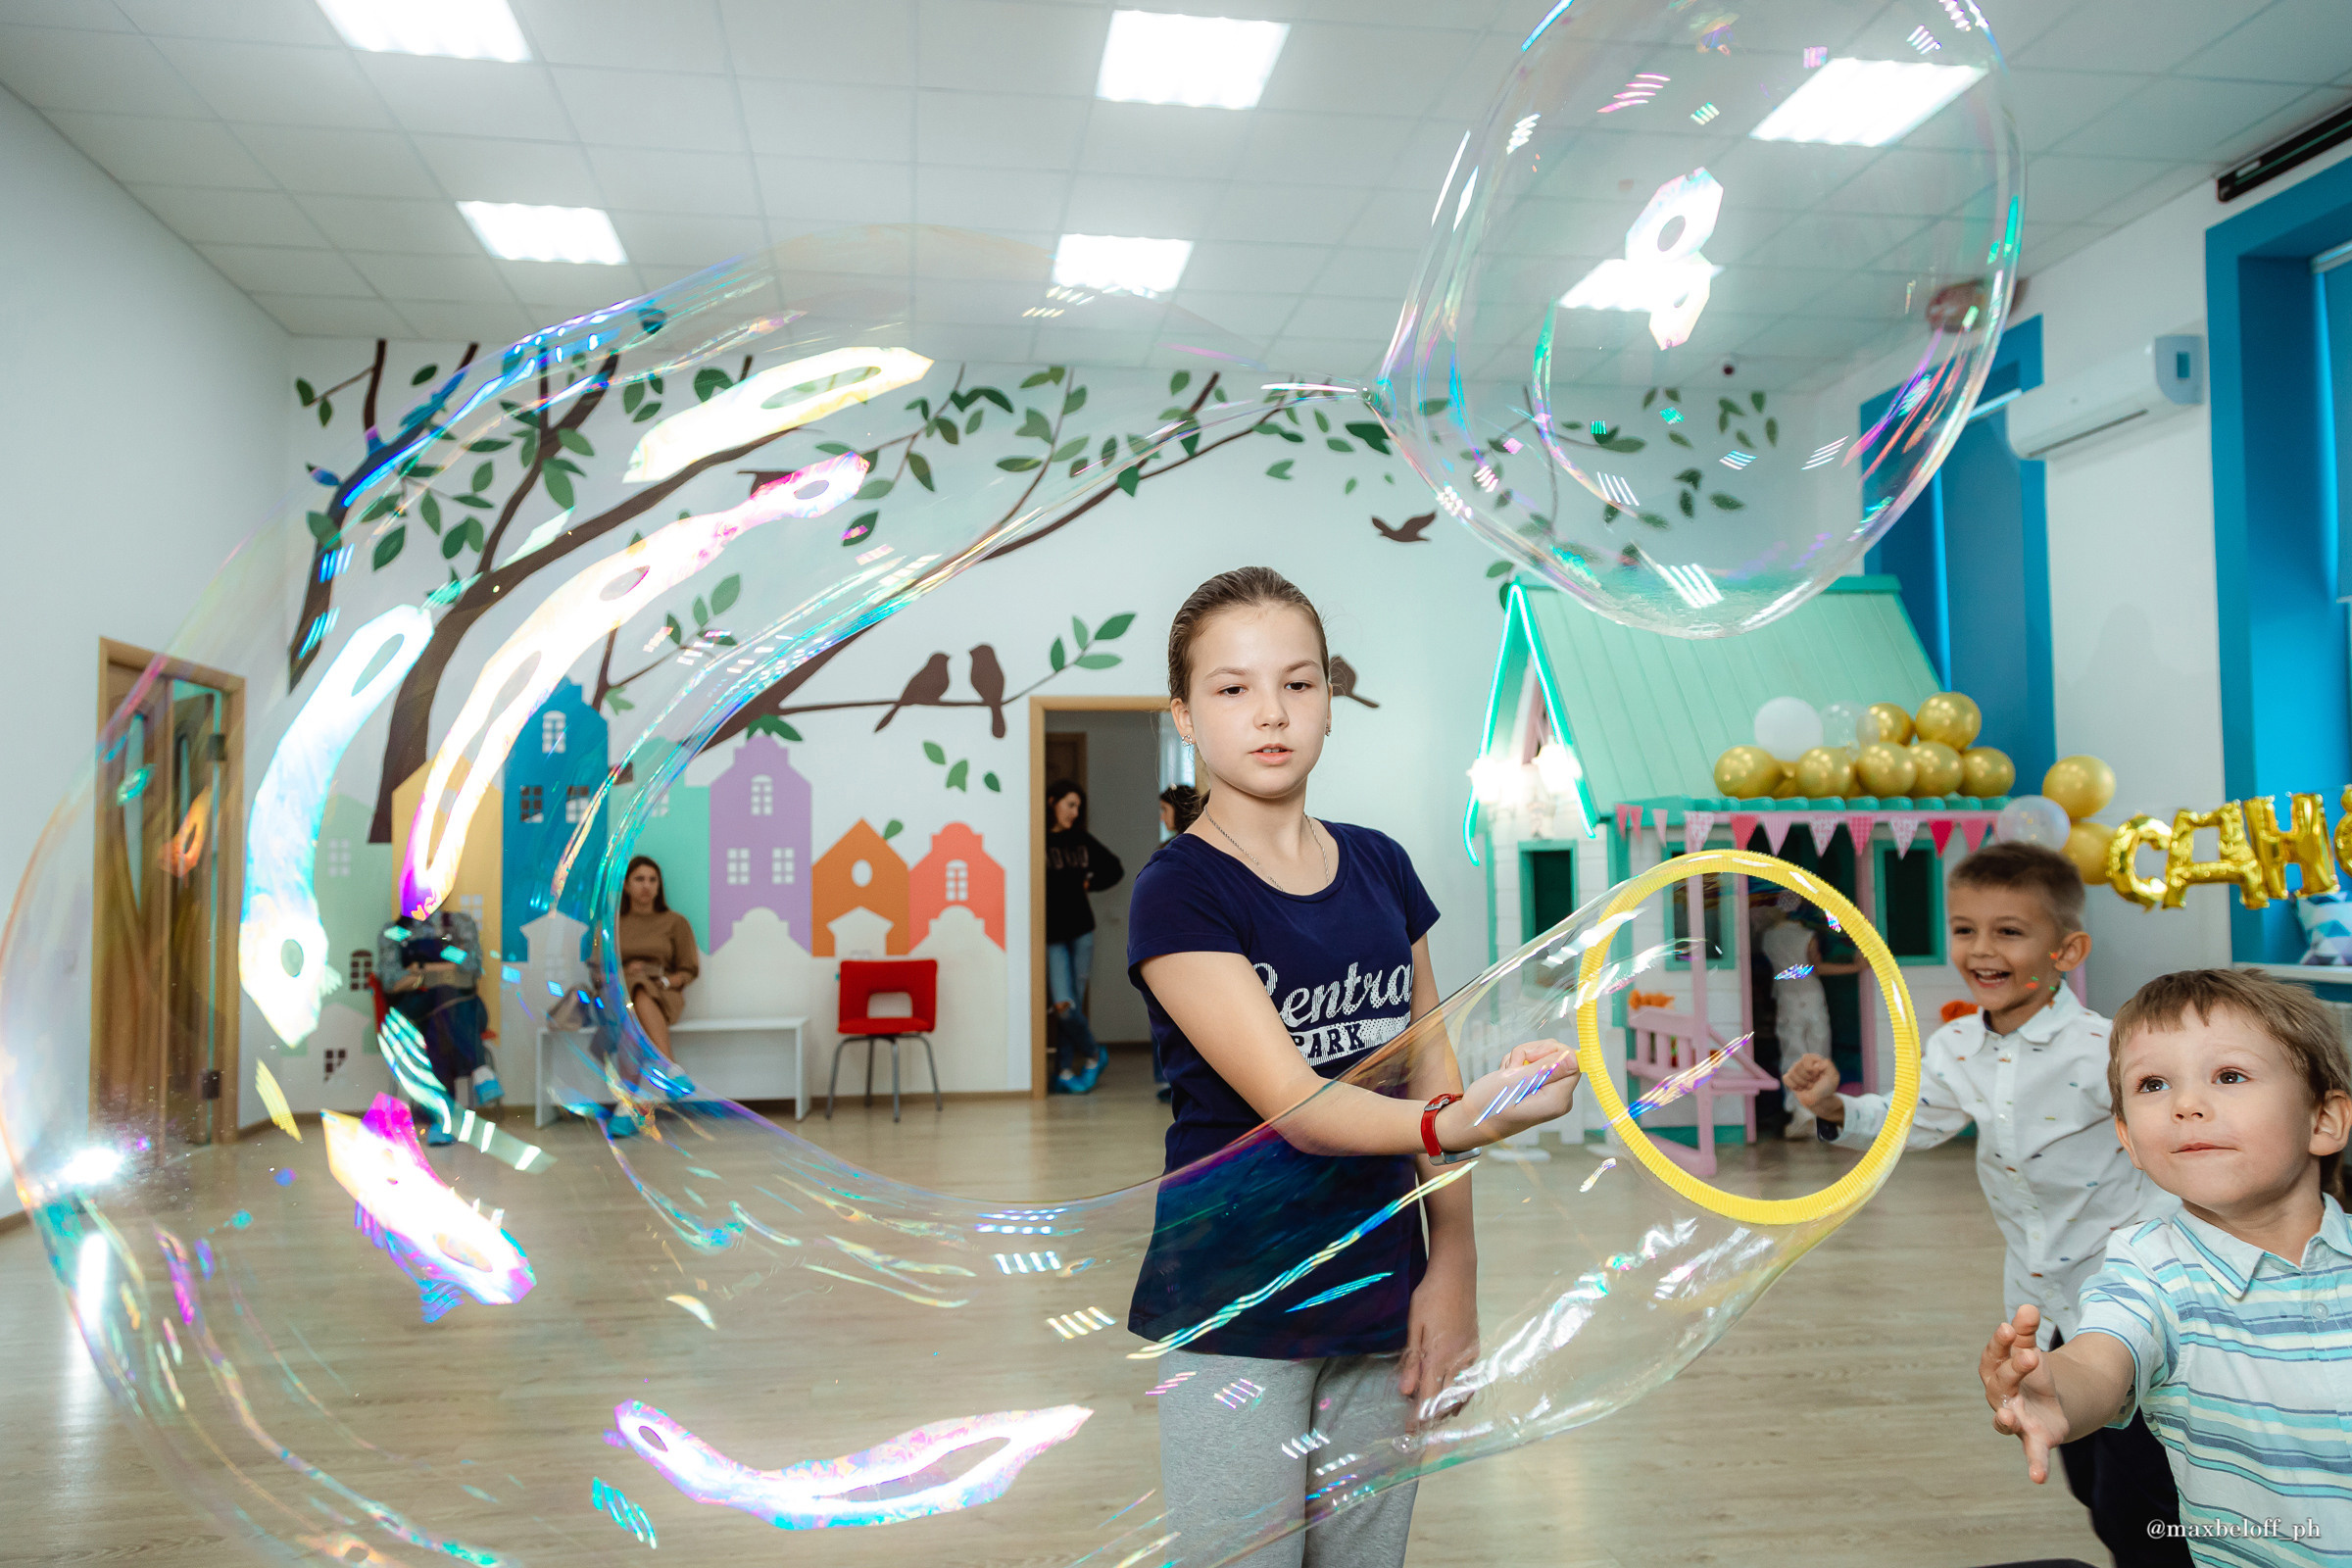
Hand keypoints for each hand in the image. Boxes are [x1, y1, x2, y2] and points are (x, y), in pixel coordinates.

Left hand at [1399, 1259, 1477, 1424]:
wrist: (1457, 1275)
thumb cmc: (1430, 1298)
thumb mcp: (1415, 1326)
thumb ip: (1412, 1360)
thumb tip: (1406, 1391)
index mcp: (1439, 1357)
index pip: (1429, 1397)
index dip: (1420, 1417)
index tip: (1411, 1432)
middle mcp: (1458, 1361)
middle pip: (1448, 1400)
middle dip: (1434, 1418)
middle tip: (1421, 1429)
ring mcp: (1470, 1355)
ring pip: (1461, 1392)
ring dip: (1449, 1409)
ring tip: (1435, 1418)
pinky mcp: (1475, 1348)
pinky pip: (1469, 1380)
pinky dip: (1460, 1393)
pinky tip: (1453, 1395)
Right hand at [1438, 1040, 1577, 1150]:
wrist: (1471, 1120)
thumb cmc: (1487, 1105)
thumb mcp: (1513, 1082)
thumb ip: (1546, 1069)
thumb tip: (1576, 1059)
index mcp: (1556, 1099)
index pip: (1572, 1061)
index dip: (1551, 1051)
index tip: (1529, 1056)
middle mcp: (1558, 1098)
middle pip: (1558, 1057)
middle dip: (1533, 1053)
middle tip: (1514, 1064)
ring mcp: (1550, 1094)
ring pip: (1545, 1057)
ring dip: (1523, 1057)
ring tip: (1508, 1072)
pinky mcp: (1541, 1090)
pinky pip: (1537, 1065)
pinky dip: (1520, 1064)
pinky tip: (1508, 1075)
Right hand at [1782, 1052, 1841, 1113]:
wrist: (1821, 1099)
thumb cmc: (1827, 1087)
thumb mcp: (1833, 1076)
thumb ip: (1828, 1066)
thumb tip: (1816, 1065)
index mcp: (1813, 1059)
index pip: (1805, 1058)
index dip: (1811, 1069)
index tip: (1818, 1076)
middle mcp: (1803, 1062)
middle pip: (1797, 1066)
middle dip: (1807, 1078)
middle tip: (1814, 1082)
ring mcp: (1795, 1070)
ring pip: (1792, 1073)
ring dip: (1802, 1083)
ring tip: (1809, 1086)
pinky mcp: (1789, 1078)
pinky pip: (1786, 1078)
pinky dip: (1794, 1086)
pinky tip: (1801, 1088)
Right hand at [1980, 1305, 2067, 1483]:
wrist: (2051, 1403)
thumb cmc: (2031, 1374)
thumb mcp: (2029, 1349)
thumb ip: (2027, 1331)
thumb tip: (2029, 1306)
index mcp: (1995, 1371)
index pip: (1993, 1355)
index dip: (2000, 1342)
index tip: (2010, 1328)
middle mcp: (2000, 1397)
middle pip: (2001, 1383)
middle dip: (2013, 1369)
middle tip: (2029, 1355)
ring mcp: (2015, 1419)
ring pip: (2005, 1420)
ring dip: (2005, 1420)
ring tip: (2010, 1418)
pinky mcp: (2034, 1438)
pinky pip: (2032, 1453)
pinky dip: (2035, 1464)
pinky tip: (2038, 1478)